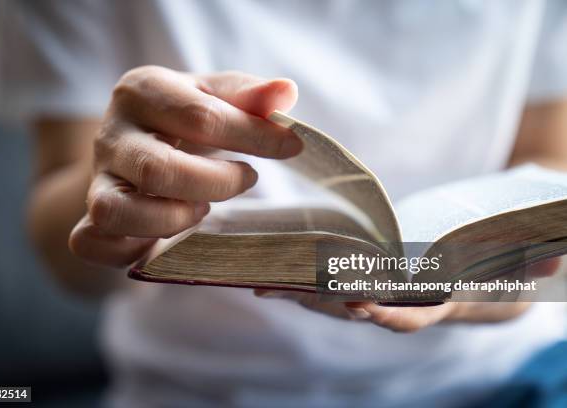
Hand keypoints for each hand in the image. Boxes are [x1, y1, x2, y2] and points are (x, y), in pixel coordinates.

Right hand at [69, 67, 301, 267]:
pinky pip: (93, 243)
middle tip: (247, 180)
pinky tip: (168, 238)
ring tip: (202, 210)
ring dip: (171, 219)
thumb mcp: (213, 96)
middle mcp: (110, 134)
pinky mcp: (89, 219)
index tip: (291, 147)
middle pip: (158, 170)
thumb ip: (248, 96)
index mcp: (142, 91)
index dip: (254, 137)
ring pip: (117, 211)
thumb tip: (286, 92)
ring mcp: (96, 179)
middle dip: (216, 184)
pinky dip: (132, 249)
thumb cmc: (182, 118)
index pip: (200, 117)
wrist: (133, 139)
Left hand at [256, 258, 561, 331]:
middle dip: (324, 303)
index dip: (388, 313)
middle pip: (362, 310)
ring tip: (263, 282)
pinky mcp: (367, 283)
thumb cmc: (503, 263)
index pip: (413, 316)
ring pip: (338, 303)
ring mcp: (384, 296)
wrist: (483, 268)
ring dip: (301, 294)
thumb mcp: (523, 262)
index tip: (361, 304)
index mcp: (441, 304)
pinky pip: (329, 288)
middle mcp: (406, 305)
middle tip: (286, 289)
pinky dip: (302, 284)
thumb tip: (553, 257)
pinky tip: (272, 276)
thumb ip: (534, 262)